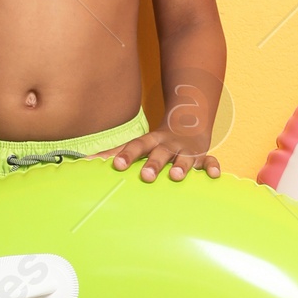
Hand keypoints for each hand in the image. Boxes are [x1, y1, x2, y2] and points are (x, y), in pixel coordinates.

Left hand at [106, 126, 220, 182]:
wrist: (190, 121)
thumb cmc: (158, 141)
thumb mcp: (139, 143)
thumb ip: (115, 153)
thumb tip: (84, 162)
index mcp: (151, 142)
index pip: (136, 146)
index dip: (126, 155)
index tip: (116, 166)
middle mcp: (168, 145)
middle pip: (160, 153)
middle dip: (153, 164)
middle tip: (145, 176)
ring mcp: (186, 150)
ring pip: (185, 158)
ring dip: (181, 166)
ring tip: (176, 176)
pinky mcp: (203, 156)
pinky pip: (210, 160)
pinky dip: (212, 167)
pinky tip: (213, 176)